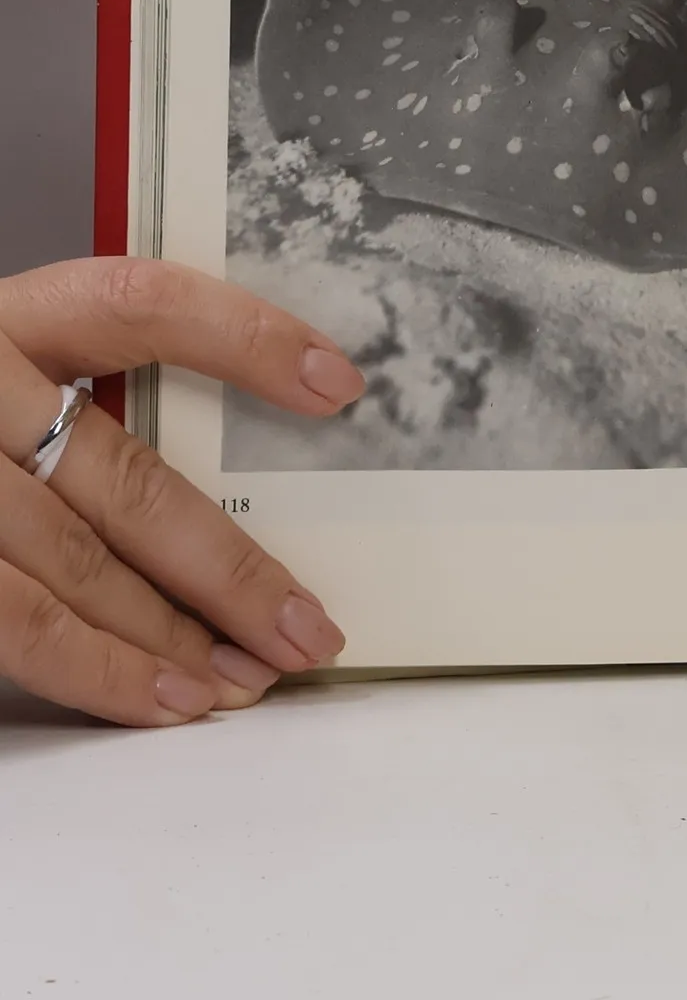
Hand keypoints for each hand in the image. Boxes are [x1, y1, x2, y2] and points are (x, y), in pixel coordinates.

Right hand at [0, 259, 362, 725]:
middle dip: (230, 569)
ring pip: (71, 568)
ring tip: (248, 680)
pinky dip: (93, 670)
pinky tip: (160, 697)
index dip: (248, 336)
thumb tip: (232, 478)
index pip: (143, 303)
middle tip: (310, 626)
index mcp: (3, 317)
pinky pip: (9, 621)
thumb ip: (79, 400)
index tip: (339, 382)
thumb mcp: (0, 374)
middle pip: (126, 480)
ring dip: (174, 637)